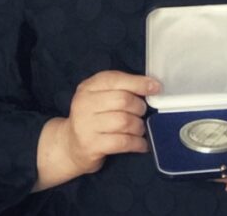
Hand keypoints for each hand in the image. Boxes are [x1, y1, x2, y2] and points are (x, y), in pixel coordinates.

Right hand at [35, 70, 159, 189]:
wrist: (70, 146)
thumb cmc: (92, 118)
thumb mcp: (100, 97)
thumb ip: (120, 89)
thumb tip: (153, 86)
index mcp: (88, 87)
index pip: (115, 79)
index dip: (138, 83)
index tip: (156, 87)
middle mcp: (84, 104)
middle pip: (123, 100)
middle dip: (139, 107)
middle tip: (141, 113)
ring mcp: (86, 125)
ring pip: (124, 121)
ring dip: (139, 126)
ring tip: (139, 129)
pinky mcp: (91, 145)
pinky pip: (122, 142)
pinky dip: (137, 143)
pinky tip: (141, 144)